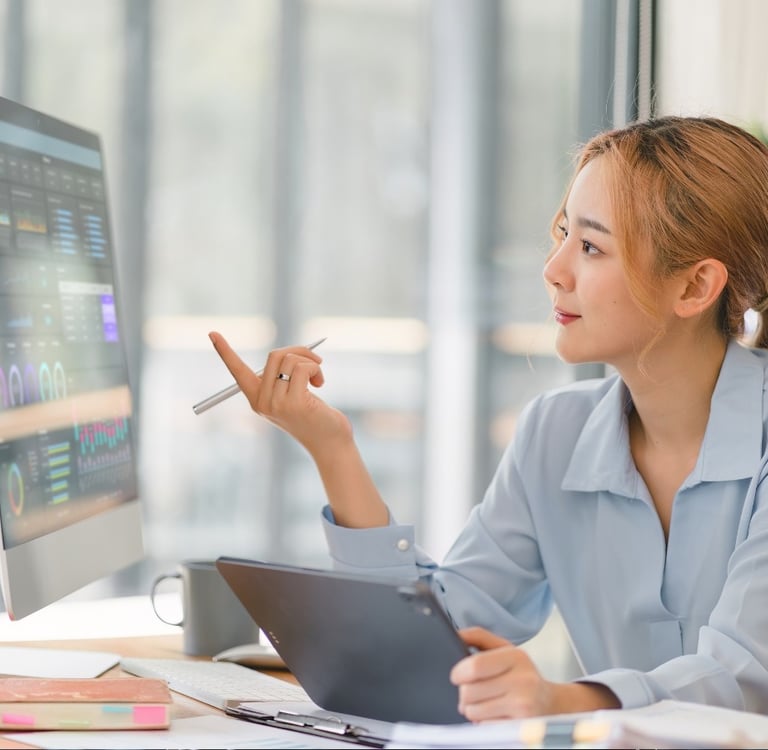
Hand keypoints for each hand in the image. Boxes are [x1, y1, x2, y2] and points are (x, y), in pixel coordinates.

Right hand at [207, 332, 351, 453]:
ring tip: (318, 377)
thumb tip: (289, 351)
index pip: (237, 372)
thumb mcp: (293, 396)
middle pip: (274, 356)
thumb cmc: (314, 417)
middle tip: (314, 360)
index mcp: (257, 400)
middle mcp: (262, 403)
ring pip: (290, 360)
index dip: (225, 352)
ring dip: (311, 362)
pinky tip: (320, 383)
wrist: (330, 444)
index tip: (212, 333)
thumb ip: (284, 377)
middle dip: (299, 351)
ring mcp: (277, 404)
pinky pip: (303, 368)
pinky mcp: (294, 403)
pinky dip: (316, 368)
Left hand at [450, 627, 619, 720]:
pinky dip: (483, 723)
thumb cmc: (521, 674)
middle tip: (475, 692)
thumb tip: (455, 634)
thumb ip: (478, 637)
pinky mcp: (520, 728)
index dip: (458, 673)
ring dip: (473, 709)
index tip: (457, 676)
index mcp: (515, 657)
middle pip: (469, 691)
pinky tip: (495, 715)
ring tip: (486, 703)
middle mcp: (523, 681)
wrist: (550, 703)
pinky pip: (483, 727)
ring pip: (473, 711)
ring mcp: (523, 706)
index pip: (474, 666)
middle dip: (465, 694)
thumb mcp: (504, 649)